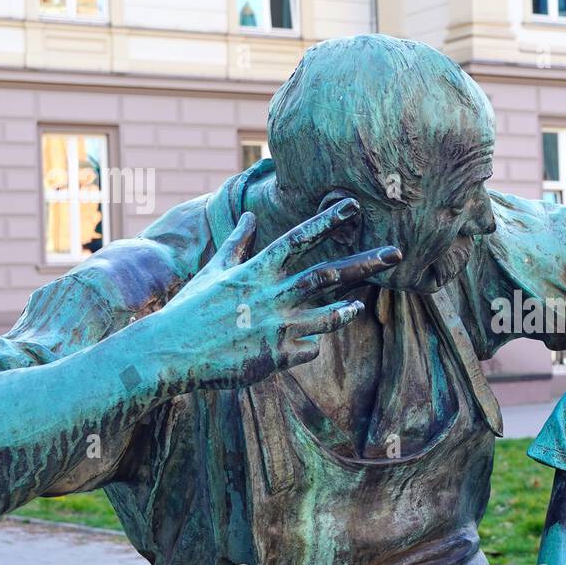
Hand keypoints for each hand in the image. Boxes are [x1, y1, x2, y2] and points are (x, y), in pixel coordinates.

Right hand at [156, 199, 400, 389]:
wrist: (169, 353)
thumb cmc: (190, 309)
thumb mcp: (214, 271)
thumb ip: (238, 244)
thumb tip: (250, 216)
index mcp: (256, 272)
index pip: (298, 239)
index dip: (327, 221)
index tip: (353, 206)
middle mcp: (272, 296)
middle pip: (328, 275)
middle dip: (365, 263)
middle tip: (396, 253)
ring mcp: (276, 327)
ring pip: (327, 317)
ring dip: (346, 311)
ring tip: (359, 307)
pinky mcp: (276, 357)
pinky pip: (307, 349)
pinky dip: (309, 345)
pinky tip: (301, 345)